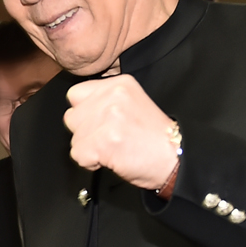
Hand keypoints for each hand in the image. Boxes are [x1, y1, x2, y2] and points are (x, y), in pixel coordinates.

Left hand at [63, 74, 178, 189]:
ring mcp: (108, 118)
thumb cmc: (154, 139)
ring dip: (88, 149)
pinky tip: (110, 158)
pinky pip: (78, 154)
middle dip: (85, 132)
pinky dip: (90, 162)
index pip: (75, 94)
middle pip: (71, 117)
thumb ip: (104, 101)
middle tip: (108, 139)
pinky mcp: (103, 141)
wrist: (174, 158)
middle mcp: (113, 96)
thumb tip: (77, 111)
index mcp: (119, 84)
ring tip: (112, 149)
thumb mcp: (131, 104)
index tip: (98, 124)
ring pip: (74, 137)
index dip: (84, 113)